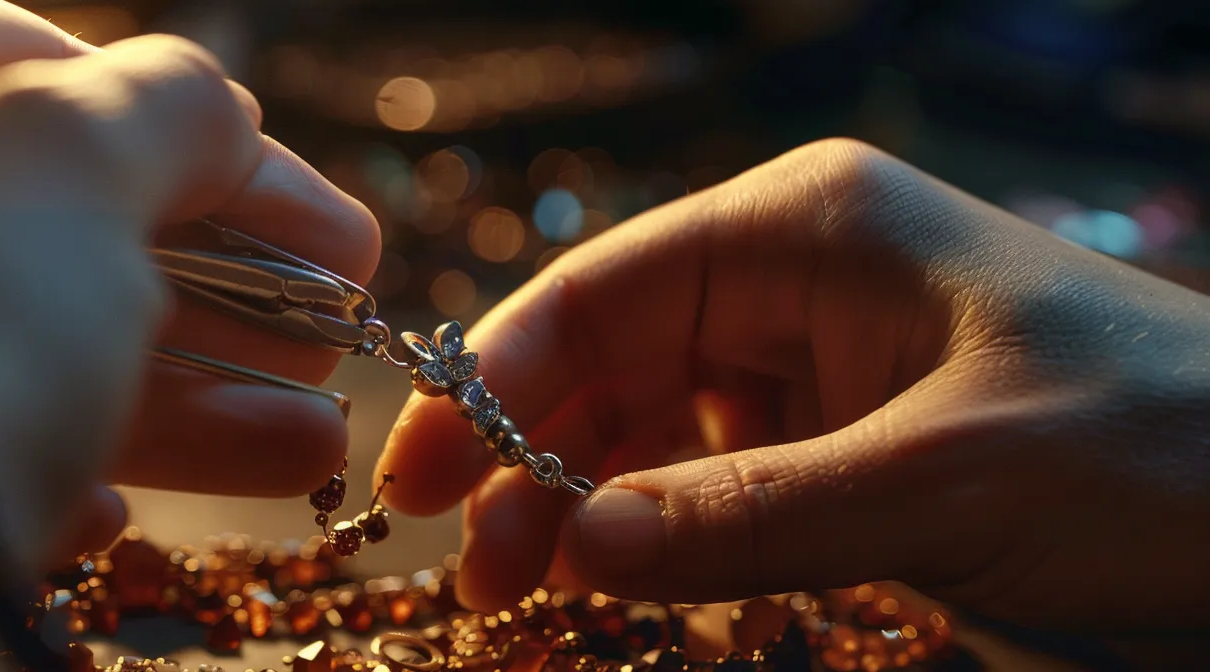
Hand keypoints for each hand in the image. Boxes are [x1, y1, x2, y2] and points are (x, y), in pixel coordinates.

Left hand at [0, 0, 376, 574]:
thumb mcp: (84, 156)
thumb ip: (172, 104)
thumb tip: (212, 108)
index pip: (22, 55)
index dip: (185, 125)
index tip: (287, 192)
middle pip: (26, 213)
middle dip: (209, 278)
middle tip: (329, 323)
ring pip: (0, 339)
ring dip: (177, 391)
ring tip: (308, 442)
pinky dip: (48, 461)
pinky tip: (127, 517)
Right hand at [377, 138, 1209, 633]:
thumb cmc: (1162, 451)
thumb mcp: (945, 480)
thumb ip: (748, 513)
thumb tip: (573, 543)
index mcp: (809, 233)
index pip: (606, 290)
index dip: (495, 377)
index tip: (417, 473)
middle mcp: (802, 287)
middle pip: (615, 363)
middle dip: (533, 460)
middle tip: (471, 573)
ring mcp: (829, 372)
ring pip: (657, 432)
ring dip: (588, 510)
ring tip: (526, 598)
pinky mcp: (856, 452)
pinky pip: (723, 488)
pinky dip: (667, 543)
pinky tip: (626, 595)